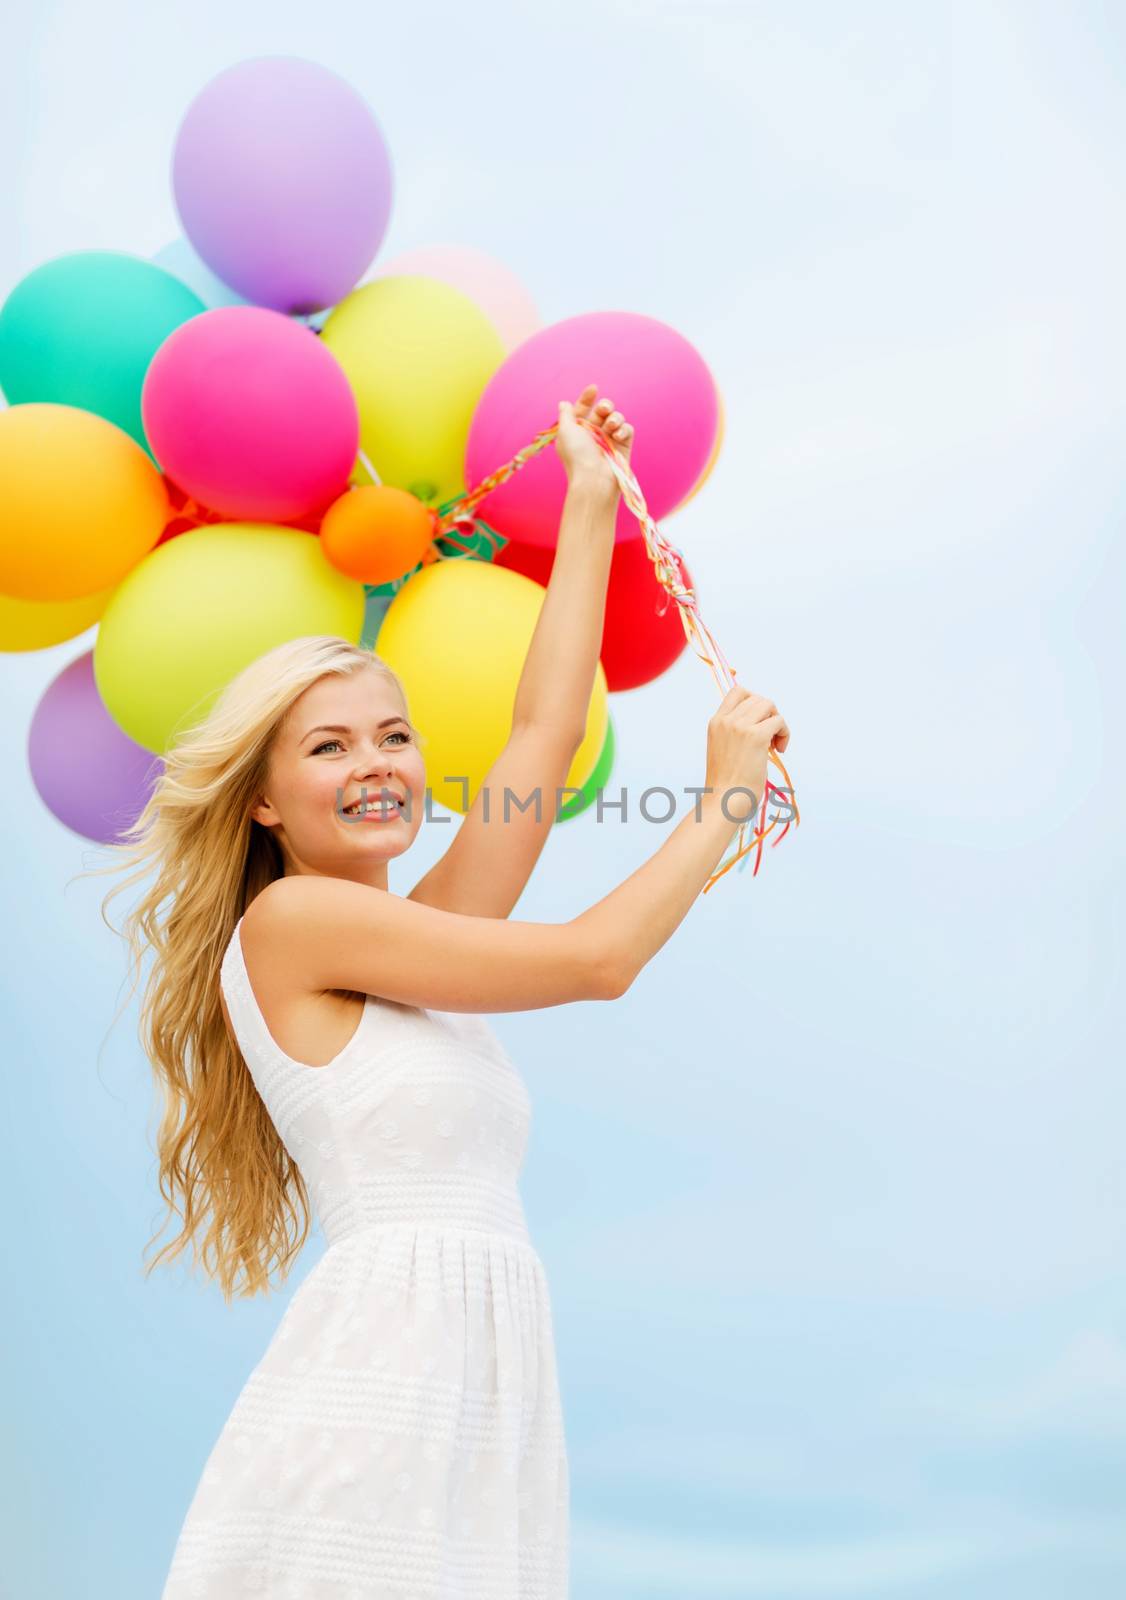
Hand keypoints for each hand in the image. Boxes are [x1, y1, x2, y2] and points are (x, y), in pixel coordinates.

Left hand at [554, 383, 633, 497]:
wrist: (594, 479)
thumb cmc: (577, 455)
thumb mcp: (565, 431)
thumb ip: (566, 414)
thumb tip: (564, 403)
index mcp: (578, 430)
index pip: (584, 408)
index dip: (587, 398)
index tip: (593, 389)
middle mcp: (593, 434)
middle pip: (602, 410)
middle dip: (605, 405)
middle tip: (603, 409)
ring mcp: (609, 440)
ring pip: (616, 417)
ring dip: (614, 417)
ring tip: (610, 427)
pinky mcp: (623, 446)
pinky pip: (627, 429)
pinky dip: (623, 429)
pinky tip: (617, 436)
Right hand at [704, 685, 790, 820]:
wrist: (724, 800)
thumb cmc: (726, 783)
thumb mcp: (723, 749)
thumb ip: (734, 733)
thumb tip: (761, 723)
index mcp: (716, 722)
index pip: (738, 692)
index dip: (754, 701)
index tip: (760, 720)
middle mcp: (726, 720)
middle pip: (758, 698)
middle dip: (769, 714)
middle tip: (771, 737)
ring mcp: (740, 727)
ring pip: (769, 705)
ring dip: (777, 722)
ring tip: (775, 744)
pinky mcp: (756, 737)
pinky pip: (779, 721)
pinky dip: (785, 733)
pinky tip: (779, 750)